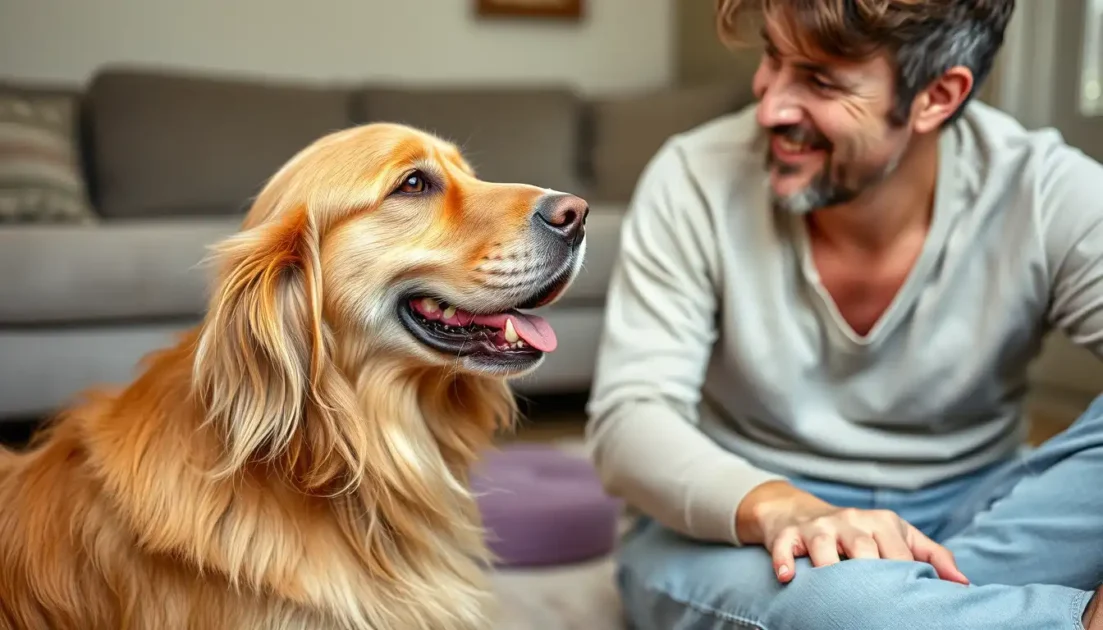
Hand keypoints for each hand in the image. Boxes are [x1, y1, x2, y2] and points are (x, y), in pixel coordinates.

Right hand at [735, 480, 968, 584]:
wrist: (799, 512)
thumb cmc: (858, 532)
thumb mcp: (896, 535)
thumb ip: (931, 556)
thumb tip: (962, 584)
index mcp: (882, 523)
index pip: (898, 552)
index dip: (903, 577)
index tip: (909, 604)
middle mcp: (850, 521)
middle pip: (863, 546)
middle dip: (869, 571)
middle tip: (875, 601)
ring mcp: (818, 527)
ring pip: (824, 544)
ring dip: (828, 565)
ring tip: (833, 588)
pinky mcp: (788, 533)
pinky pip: (784, 546)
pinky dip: (784, 560)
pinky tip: (788, 577)